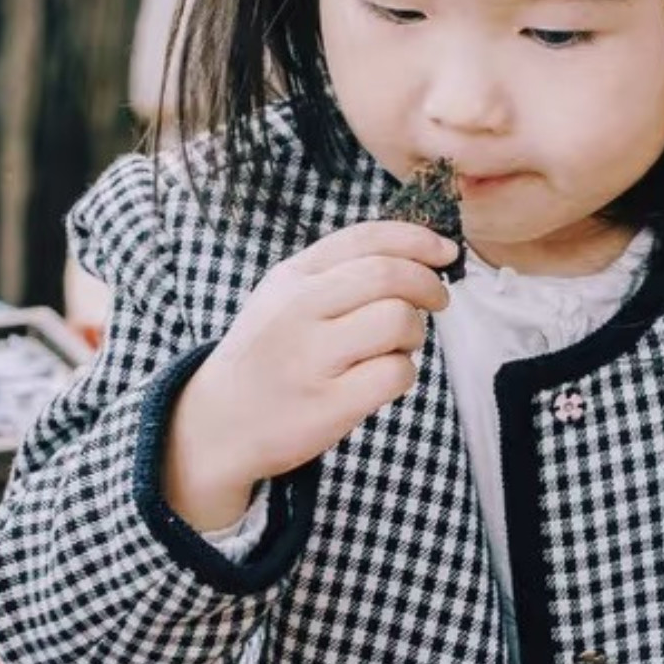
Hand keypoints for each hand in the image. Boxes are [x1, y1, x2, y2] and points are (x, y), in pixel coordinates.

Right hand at [166, 221, 456, 528]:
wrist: (217, 425)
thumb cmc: (266, 358)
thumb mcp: (281, 300)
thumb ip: (335, 274)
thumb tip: (415, 256)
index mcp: (291, 278)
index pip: (366, 238)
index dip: (418, 240)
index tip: (446, 253)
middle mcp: (297, 310)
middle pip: (389, 275)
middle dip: (428, 285)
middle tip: (437, 301)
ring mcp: (310, 358)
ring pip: (398, 321)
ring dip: (415, 333)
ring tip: (397, 347)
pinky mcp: (328, 404)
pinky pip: (396, 373)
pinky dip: (403, 374)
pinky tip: (382, 380)